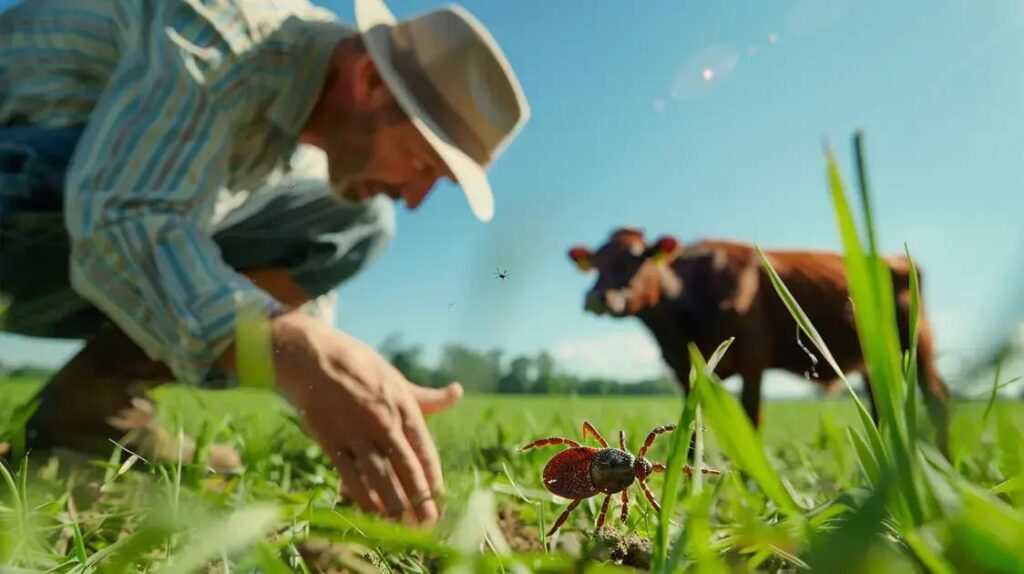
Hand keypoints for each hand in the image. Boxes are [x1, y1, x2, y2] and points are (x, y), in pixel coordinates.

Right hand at [266, 310, 462, 525]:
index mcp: (403, 407)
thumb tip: (457, 392)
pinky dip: (361, 494)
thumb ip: (426, 397)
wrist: (313, 357)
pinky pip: (349, 474)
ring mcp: (356, 432)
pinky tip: (371, 510)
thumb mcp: (397, 379)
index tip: (440, 500)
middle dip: (418, 498)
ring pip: (378, 475)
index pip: (424, 451)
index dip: (433, 479)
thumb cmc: (360, 366)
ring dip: (392, 503)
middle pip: (405, 467)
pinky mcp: (331, 440)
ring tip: (402, 526)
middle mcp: (383, 422)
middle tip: (428, 523)